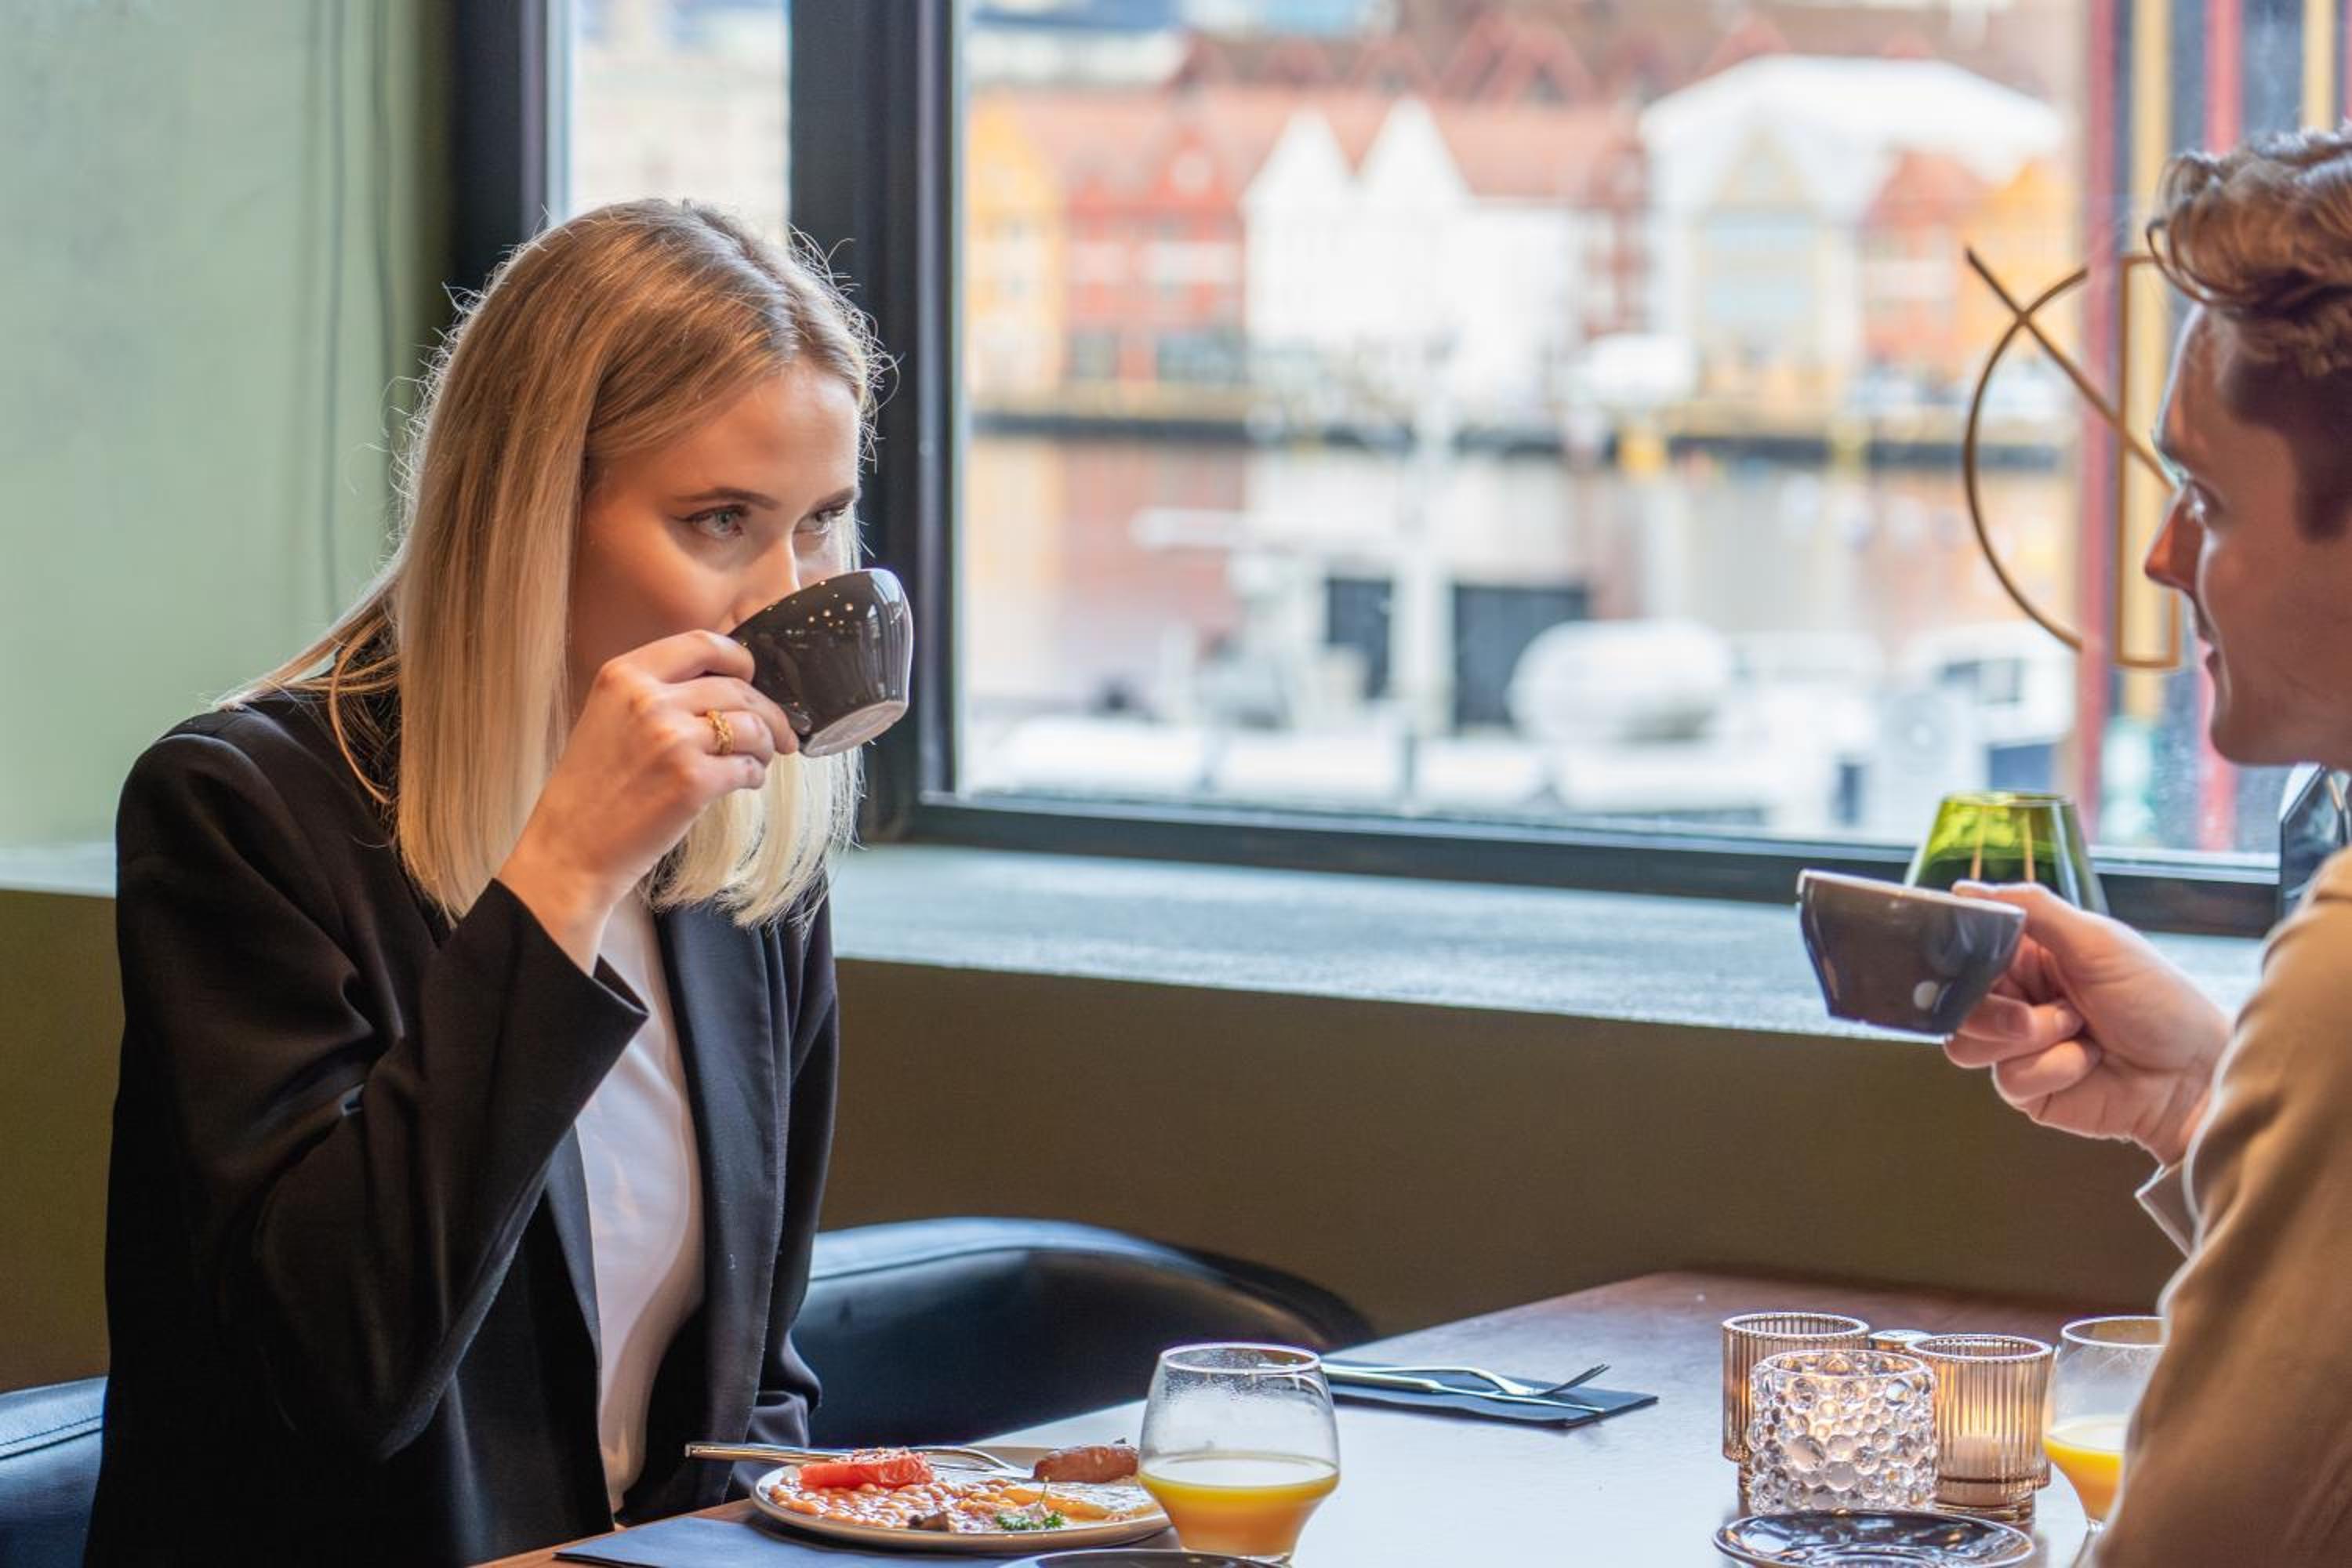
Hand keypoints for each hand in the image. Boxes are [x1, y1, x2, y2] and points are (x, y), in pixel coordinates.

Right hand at [497, 631, 798, 966]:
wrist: (569, 850)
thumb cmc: (591, 789)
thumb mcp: (608, 718)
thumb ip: (655, 693)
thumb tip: (725, 684)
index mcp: (624, 675)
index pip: (703, 643)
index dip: (740, 660)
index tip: (752, 679)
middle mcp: (648, 699)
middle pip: (737, 688)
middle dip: (768, 712)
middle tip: (779, 733)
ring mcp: (672, 740)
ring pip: (752, 726)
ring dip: (766, 745)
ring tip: (759, 761)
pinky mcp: (693, 781)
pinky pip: (748, 767)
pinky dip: (755, 775)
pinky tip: (745, 782)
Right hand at [1943, 881, 2228, 1166]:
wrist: (2195, 1074)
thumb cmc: (2160, 1001)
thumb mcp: (2097, 941)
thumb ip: (2032, 909)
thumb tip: (1964, 889)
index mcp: (2027, 957)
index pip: (1963, 953)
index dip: (1958, 960)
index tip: (1968, 964)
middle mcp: (2016, 1000)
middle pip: (1955, 1005)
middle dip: (1994, 1011)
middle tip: (2031, 1014)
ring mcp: (2019, 1047)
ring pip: (1968, 1045)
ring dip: (2028, 1039)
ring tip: (2077, 1032)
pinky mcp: (2030, 1089)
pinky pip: (2008, 1079)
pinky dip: (2053, 1069)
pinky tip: (2088, 1062)